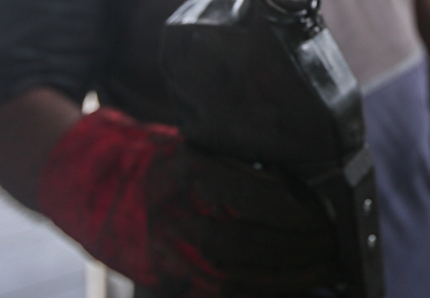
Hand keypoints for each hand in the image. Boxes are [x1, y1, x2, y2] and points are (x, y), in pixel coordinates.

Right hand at [38, 108, 339, 295]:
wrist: (95, 188)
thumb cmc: (155, 159)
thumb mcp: (196, 146)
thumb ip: (238, 164)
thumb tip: (296, 181)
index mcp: (190, 172)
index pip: (258, 197)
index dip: (296, 211)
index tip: (325, 213)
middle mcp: (181, 214)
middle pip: (255, 240)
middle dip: (302, 246)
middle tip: (334, 243)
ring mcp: (174, 250)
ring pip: (243, 272)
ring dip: (291, 273)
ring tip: (324, 266)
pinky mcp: (173, 274)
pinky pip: (225, 290)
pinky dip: (263, 288)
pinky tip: (291, 282)